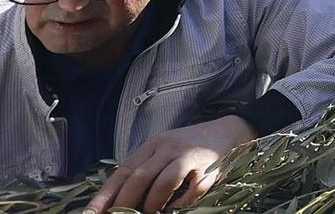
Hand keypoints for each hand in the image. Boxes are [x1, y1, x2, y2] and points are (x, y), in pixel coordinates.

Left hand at [86, 115, 256, 210]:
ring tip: (150, 213)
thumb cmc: (190, 145)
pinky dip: (183, 202)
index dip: (105, 196)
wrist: (229, 130)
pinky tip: (178, 206)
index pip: (122, 171)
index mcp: (152, 144)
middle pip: (139, 177)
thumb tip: (116, 199)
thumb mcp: (163, 150)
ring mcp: (188, 155)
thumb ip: (144, 169)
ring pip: (164, 181)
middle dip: (125, 203)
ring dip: (153, 203)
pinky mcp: (208, 165)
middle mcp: (168, 147)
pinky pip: (193, 188)